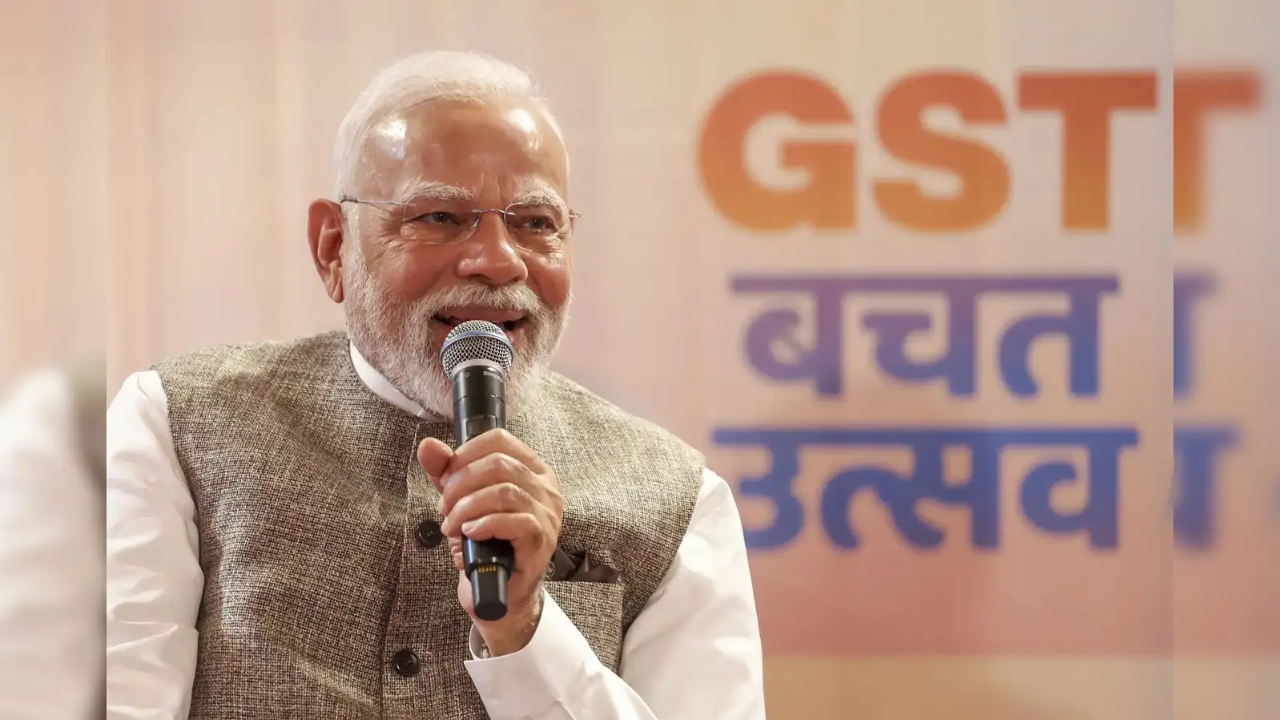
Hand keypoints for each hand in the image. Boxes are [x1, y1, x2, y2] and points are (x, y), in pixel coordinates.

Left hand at [417, 429, 562, 655]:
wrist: (497, 591)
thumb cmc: (484, 543)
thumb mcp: (461, 501)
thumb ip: (445, 472)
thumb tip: (428, 446)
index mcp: (531, 470)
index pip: (500, 440)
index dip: (465, 454)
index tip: (446, 479)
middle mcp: (546, 488)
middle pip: (499, 464)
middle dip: (460, 484)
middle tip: (444, 508)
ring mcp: (548, 514)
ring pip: (504, 491)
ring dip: (467, 507)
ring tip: (451, 526)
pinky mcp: (542, 540)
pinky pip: (515, 521)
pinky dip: (484, 524)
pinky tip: (469, 534)